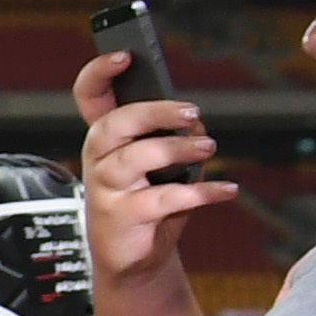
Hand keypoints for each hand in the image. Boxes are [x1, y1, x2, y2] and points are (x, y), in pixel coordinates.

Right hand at [69, 48, 232, 290]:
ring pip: (137, 158)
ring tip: (207, 148)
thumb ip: (172, 137)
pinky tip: (226, 190)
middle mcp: (98, 160)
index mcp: (105, 138)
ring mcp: (104, 189)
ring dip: (179, 150)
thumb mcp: (161, 164)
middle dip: (155, 112)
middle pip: (115, 123)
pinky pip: (164, 198)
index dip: (99, 73)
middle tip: (192, 113)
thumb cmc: (148, 205)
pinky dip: (203, 193)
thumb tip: (193, 125)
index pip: (89, 96)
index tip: (124, 56)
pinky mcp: (121, 218)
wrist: (135, 259)